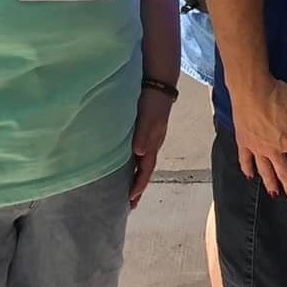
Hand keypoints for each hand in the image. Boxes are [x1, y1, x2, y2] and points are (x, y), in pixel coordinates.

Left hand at [128, 87, 175, 209]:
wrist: (159, 81)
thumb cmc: (153, 99)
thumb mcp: (150, 116)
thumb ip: (145, 133)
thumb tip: (139, 152)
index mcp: (153, 143)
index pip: (147, 169)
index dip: (139, 185)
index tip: (130, 200)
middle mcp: (152, 143)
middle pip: (146, 170)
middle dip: (138, 187)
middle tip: (129, 205)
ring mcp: (149, 137)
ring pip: (143, 163)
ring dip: (136, 177)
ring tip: (127, 190)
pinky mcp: (144, 130)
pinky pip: (139, 153)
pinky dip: (134, 164)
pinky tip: (127, 164)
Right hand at [229, 78, 286, 202]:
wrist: (251, 89)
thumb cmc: (278, 96)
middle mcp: (272, 149)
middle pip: (283, 171)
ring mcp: (256, 146)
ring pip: (264, 169)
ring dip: (270, 182)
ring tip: (274, 194)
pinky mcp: (243, 141)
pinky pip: (245, 159)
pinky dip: (247, 169)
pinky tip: (250, 176)